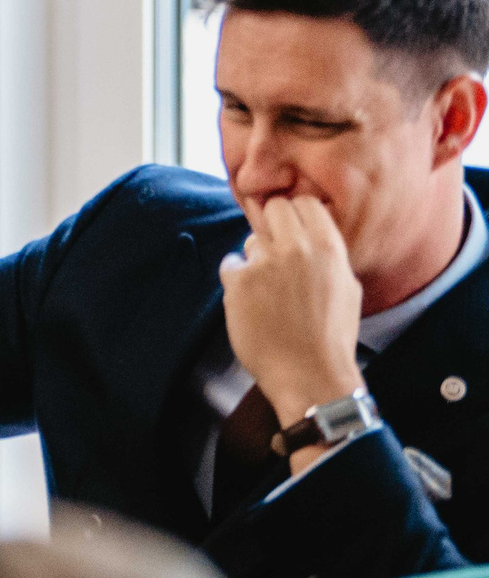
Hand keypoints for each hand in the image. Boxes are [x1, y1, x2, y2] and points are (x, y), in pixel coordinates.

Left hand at [222, 196, 363, 437]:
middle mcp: (296, 248)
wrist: (311, 376)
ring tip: (270, 292)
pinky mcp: (239, 281)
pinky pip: (231, 264)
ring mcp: (265, 263)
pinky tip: (251, 301)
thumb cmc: (330, 336)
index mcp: (328, 248)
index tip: (292, 230)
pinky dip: (237, 279)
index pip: (303, 201)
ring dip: (256, 259)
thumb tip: (308, 226)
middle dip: (272, 227)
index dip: (295, 214)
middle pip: (272, 208)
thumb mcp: (346, 286)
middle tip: (276, 253)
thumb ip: (326, 253)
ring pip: (251, 240)